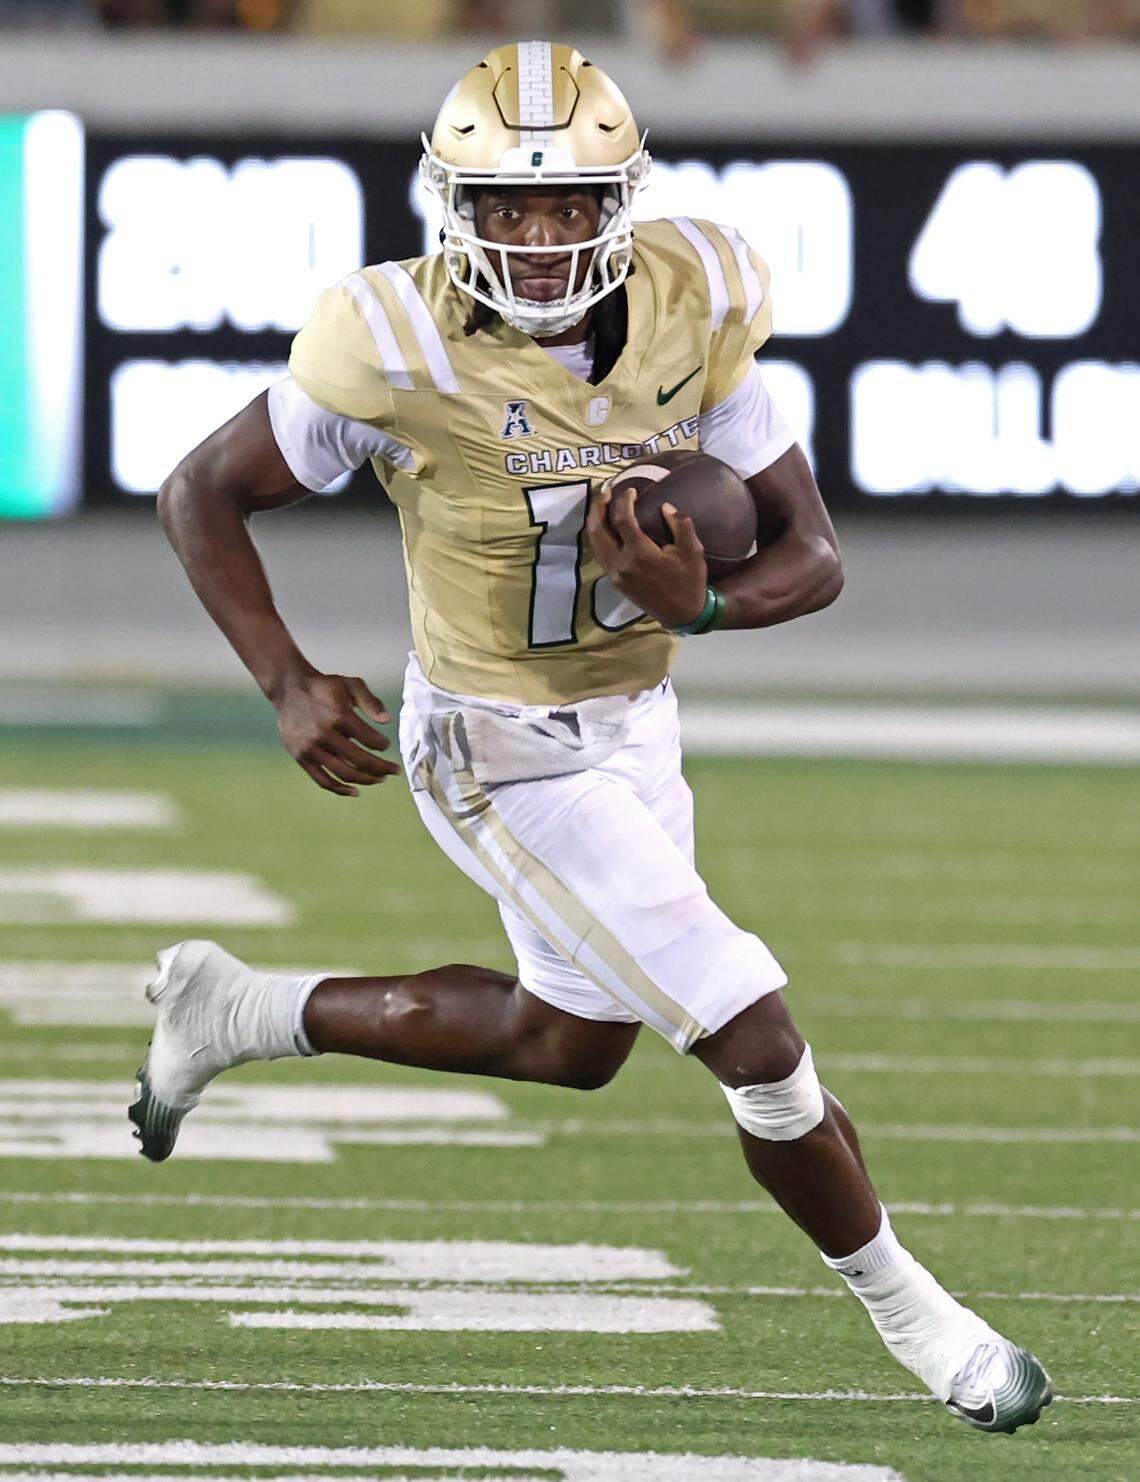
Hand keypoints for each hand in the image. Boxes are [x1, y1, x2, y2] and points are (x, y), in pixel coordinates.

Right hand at [273, 672, 399, 796]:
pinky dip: (341, 789)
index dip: (383, 745)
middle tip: (394, 770)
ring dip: (366, 780)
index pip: (371, 740)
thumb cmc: (325, 687)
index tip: (386, 745)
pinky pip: (323, 780)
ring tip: (380, 779)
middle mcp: (324, 734)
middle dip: (382, 768)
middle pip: (360, 761)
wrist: (290, 689)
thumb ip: (370, 702)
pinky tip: (356, 791)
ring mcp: (311, 749)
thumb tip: (386, 720)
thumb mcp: (350, 684)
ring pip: (344, 774)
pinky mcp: (301, 758)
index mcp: (339, 716)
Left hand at [586, 486, 707, 628]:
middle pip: (598, 530)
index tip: (630, 490)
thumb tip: (665, 507)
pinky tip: (606, 528)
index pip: (622, 519)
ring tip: (602, 507)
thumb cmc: (689, 582)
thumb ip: (680, 525)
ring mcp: (615, 574)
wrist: (682, 614)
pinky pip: (600, 555)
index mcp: (640, 554)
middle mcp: (621, 564)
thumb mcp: (692, 551)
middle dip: (598, 508)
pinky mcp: (615, 582)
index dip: (623, 500)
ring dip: (595, 522)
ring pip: (595, 543)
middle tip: (605, 493)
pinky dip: (599, 538)